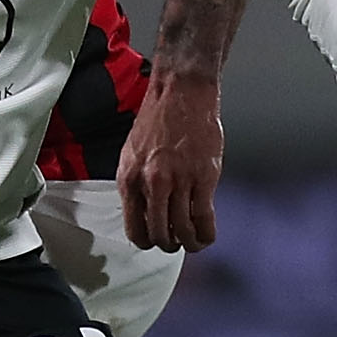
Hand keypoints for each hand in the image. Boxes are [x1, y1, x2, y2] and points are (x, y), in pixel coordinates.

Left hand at [119, 69, 224, 251]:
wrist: (181, 92)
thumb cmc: (157, 119)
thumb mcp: (131, 154)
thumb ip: (135, 185)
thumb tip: (142, 213)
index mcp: (130, 179)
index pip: (135, 229)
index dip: (147, 242)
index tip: (156, 240)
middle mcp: (152, 183)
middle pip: (160, 235)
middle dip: (169, 245)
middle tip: (176, 242)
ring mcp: (179, 181)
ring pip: (183, 230)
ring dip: (189, 243)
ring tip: (193, 241)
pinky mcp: (204, 177)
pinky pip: (204, 218)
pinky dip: (206, 234)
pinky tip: (207, 235)